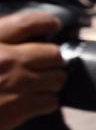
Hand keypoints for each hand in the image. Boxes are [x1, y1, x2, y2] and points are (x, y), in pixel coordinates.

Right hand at [0, 11, 64, 129]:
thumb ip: (0, 40)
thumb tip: (19, 40)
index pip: (27, 23)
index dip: (46, 22)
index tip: (53, 25)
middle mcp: (7, 58)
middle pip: (52, 53)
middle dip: (52, 60)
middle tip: (46, 64)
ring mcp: (17, 83)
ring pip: (57, 78)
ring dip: (52, 81)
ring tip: (40, 84)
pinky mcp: (21, 107)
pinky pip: (51, 101)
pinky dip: (46, 102)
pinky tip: (35, 101)